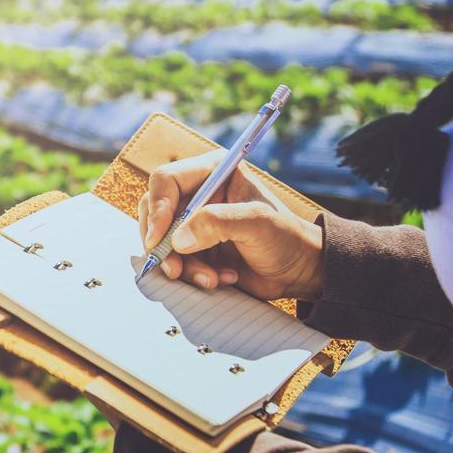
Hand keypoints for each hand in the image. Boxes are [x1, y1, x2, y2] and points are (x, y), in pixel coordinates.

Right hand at [137, 150, 323, 299]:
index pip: (166, 181)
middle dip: (162, 244)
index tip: (159, 239)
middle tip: (174, 268)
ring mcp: (194, 223)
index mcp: (212, 172)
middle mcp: (198, 194)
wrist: (298, 270)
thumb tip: (178, 239)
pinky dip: (192, 275)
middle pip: (154, 212)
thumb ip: (217, 223)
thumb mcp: (256, 223)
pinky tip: (220, 279)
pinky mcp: (195, 249)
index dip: (158, 209)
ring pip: (162, 242)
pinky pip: (175, 262)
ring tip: (211, 279)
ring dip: (182, 266)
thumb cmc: (285, 237)